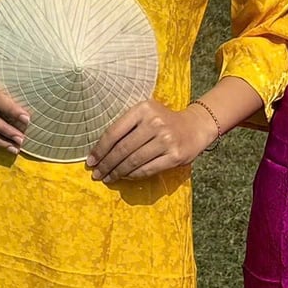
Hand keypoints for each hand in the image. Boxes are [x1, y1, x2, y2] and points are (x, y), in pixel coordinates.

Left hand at [87, 99, 218, 183]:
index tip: (91, 160)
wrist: (195, 126)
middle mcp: (154, 123)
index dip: (100, 149)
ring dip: (117, 172)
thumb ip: (127, 127)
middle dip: (106, 164)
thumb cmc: (164, 121)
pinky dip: (133, 175)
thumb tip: (101, 150)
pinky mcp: (174, 156)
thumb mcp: (146, 114)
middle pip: (122, 149)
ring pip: (133, 161)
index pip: (114, 132)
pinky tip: (125, 177)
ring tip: (108, 178)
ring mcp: (166, 140)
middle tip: (96, 174)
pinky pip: (147, 169)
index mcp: (143, 109)